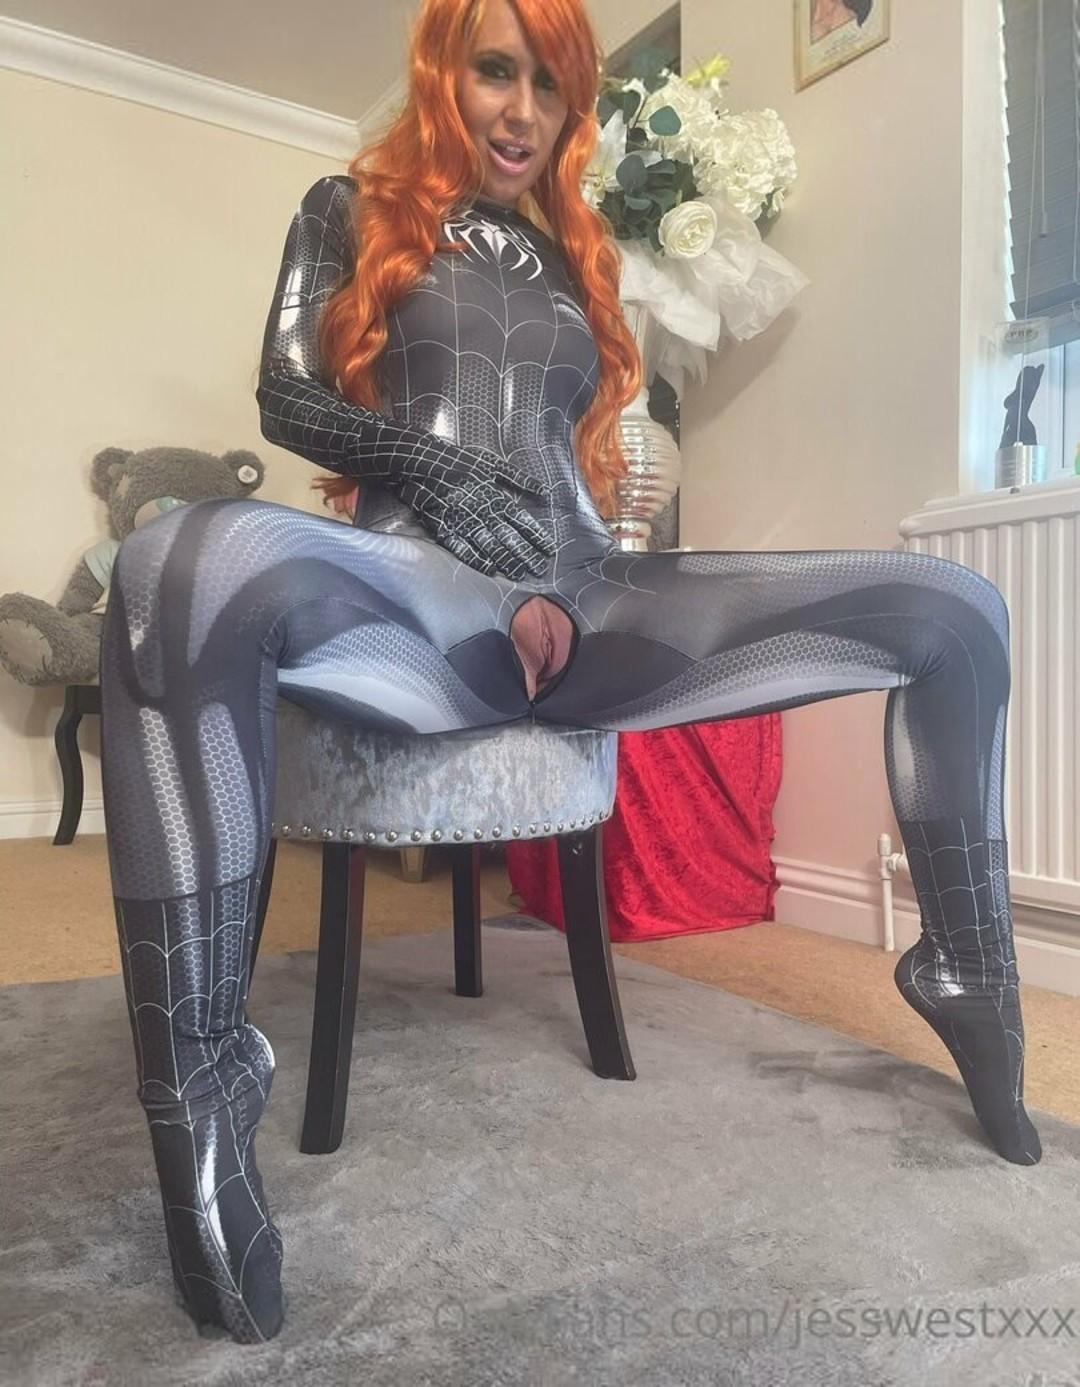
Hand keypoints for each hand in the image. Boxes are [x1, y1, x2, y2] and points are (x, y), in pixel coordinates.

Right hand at [380, 449, 556, 579]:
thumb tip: (544, 491)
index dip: (535, 536)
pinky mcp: (444, 527)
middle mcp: (482, 510)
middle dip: (525, 553)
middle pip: (508, 536)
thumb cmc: (457, 460)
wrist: (420, 459)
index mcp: (494, 495)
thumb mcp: (491, 464)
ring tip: (520, 574)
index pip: (521, 520)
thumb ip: (518, 479)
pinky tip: (489, 570)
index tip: (549, 550)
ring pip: (488, 544)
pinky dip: (476, 558)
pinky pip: (462, 547)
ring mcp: (462, 520)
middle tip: (539, 569)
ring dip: (505, 560)